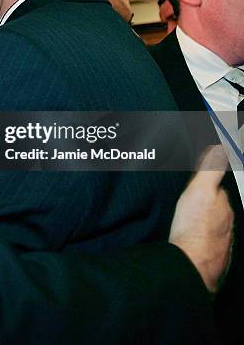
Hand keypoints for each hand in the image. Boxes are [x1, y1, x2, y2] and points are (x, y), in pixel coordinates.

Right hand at [169, 146, 232, 293]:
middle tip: (189, 205)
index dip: (206, 186)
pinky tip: (189, 242)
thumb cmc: (195, 227)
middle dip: (206, 208)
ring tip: (187, 223)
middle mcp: (227, 227)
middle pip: (217, 212)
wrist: (191, 265)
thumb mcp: (200, 189)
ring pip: (212, 231)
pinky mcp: (211, 261)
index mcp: (224, 208)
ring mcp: (220, 245)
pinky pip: (206, 248)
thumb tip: (219, 148)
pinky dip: (199, 243)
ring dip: (202, 226)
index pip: (218, 192)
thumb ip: (210, 169)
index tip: (197, 185)